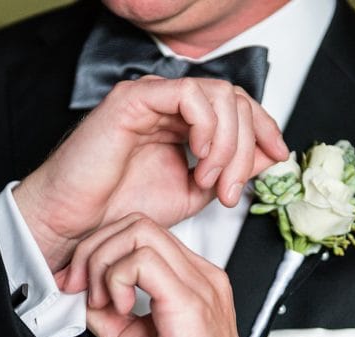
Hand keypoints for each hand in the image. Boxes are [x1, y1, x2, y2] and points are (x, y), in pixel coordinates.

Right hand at [14, 76, 287, 271]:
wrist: (75, 223)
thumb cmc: (118, 211)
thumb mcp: (191, 195)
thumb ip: (227, 173)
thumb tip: (266, 158)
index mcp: (183, 124)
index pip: (237, 108)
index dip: (264, 129)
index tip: (279, 156)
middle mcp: (170, 106)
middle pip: (234, 100)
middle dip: (247, 146)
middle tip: (234, 189)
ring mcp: (153, 98)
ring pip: (218, 95)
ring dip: (228, 143)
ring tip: (213, 181)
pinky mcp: (134, 98)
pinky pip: (189, 95)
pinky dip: (206, 128)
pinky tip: (200, 160)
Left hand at [64, 214, 251, 336]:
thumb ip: (110, 315)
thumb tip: (83, 297)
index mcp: (192, 285)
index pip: (142, 235)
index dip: (100, 252)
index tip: (77, 286)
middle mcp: (201, 279)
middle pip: (138, 224)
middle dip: (94, 250)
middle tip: (79, 289)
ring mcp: (199, 287)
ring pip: (139, 231)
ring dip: (103, 262)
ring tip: (101, 303)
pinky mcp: (189, 305)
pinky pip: (142, 260)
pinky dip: (115, 278)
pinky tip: (116, 310)